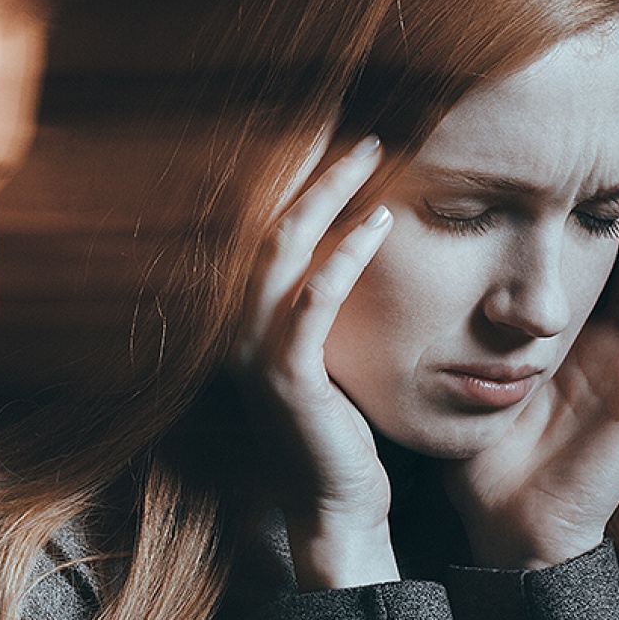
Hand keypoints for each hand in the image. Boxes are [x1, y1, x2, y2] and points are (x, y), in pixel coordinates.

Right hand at [232, 133, 397, 588]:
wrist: (334, 503)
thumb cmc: (339, 424)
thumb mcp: (326, 351)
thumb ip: (320, 297)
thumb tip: (357, 230)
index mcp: (244, 313)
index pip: (262, 221)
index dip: (291, 169)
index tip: (331, 122)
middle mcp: (237, 323)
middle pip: (265, 219)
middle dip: (308, 163)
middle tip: (355, 116)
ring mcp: (256, 349)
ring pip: (282, 247)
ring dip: (326, 192)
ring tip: (370, 149)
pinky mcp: (288, 376)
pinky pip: (312, 300)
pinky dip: (345, 256)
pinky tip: (381, 222)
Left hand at [446, 183, 618, 568]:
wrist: (506, 525)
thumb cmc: (484, 458)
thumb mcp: (467, 376)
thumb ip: (448, 334)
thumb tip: (392, 281)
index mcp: (568, 346)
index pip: (588, 272)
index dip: (585, 226)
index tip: (563, 174)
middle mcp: (609, 353)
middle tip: (617, 163)